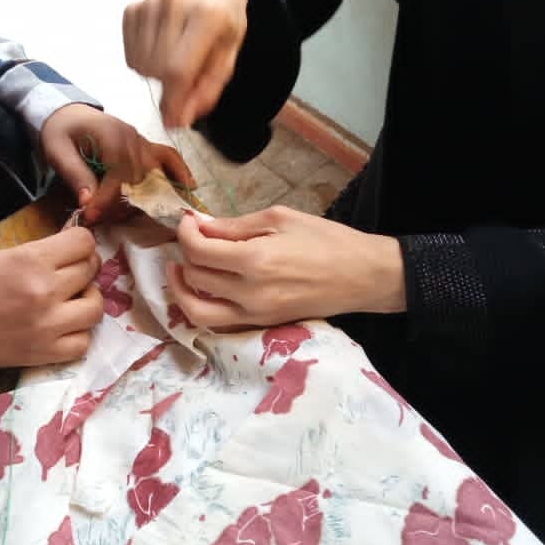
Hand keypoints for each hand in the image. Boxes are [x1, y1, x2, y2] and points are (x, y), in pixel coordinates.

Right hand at [0, 227, 103, 367]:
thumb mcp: (3, 255)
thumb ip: (42, 252)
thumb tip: (75, 247)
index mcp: (31, 261)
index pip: (83, 242)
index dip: (80, 242)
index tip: (73, 248)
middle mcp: (45, 292)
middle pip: (90, 270)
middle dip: (83, 267)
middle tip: (70, 272)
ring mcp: (48, 326)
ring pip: (95, 307)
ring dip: (87, 300)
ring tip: (71, 300)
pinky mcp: (45, 353)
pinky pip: (82, 343)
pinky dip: (78, 333)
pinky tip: (64, 326)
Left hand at [41, 103, 193, 223]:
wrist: (67, 113)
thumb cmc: (61, 131)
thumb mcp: (57, 150)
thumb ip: (74, 175)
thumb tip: (88, 201)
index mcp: (111, 135)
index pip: (118, 174)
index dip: (106, 198)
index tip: (91, 214)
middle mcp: (132, 137)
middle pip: (141, 177)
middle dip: (126, 202)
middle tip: (106, 218)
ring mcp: (142, 142)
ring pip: (158, 171)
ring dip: (155, 195)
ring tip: (157, 215)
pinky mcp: (146, 147)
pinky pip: (169, 157)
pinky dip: (180, 172)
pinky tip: (189, 187)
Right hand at [123, 0, 247, 127]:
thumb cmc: (223, 13)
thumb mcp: (228, 53)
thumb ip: (207, 89)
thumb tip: (181, 118)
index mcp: (206, 15)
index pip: (178, 70)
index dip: (174, 101)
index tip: (175, 118)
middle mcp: (173, 5)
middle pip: (157, 71)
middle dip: (170, 84)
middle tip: (187, 72)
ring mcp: (149, 5)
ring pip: (140, 67)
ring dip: (156, 73)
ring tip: (175, 55)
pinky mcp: (133, 10)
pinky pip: (130, 57)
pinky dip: (144, 61)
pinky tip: (161, 47)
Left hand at [166, 206, 406, 327]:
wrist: (363, 276)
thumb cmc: (326, 240)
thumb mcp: (280, 218)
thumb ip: (235, 225)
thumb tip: (201, 226)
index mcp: (255, 259)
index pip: (198, 250)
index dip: (185, 233)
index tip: (188, 222)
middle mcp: (250, 292)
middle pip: (194, 277)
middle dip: (184, 254)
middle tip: (191, 239)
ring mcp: (255, 314)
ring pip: (197, 310)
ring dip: (181, 289)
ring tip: (181, 270)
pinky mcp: (261, 325)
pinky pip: (218, 323)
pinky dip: (202, 306)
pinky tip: (204, 288)